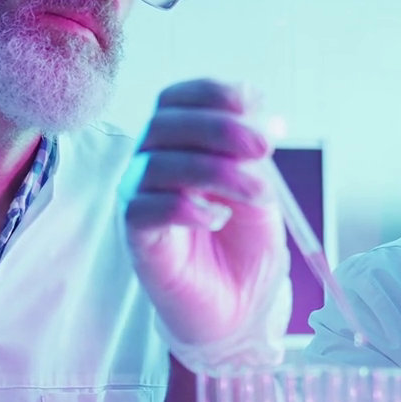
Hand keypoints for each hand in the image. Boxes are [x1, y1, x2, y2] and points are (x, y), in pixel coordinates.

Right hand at [121, 80, 286, 352]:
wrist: (243, 308)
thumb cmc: (246, 247)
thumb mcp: (261, 191)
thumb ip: (253, 158)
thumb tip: (258, 119)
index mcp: (181, 144)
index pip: (178, 100)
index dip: (211, 93)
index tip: (253, 102)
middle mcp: (153, 165)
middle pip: (166, 125)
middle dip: (220, 129)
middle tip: (263, 148)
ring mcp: (141, 200)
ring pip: (158, 165)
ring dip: (216, 172)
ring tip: (259, 196)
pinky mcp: (137, 239)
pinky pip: (143, 209)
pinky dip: (184, 208)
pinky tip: (216, 219)